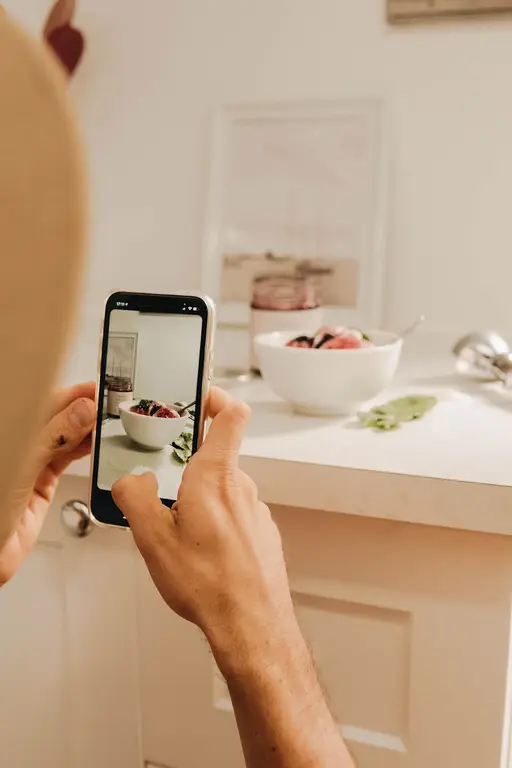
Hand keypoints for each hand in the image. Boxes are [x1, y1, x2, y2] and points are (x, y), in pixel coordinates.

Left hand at [0, 382, 95, 585]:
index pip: (42, 402)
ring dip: (86, 429)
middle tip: (108, 403)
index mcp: (11, 430)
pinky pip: (66, 461)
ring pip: (64, 438)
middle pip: (55, 418)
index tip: (94, 388)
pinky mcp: (41, 485)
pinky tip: (96, 443)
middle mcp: (20, 444)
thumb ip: (54, 437)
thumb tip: (82, 410)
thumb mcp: (22, 463)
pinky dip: (84, 451)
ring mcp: (30, 464)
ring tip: (107, 421)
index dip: (69, 393)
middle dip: (81, 408)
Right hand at [114, 390, 352, 766]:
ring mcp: (257, 512)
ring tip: (179, 534)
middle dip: (188, 468)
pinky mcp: (263, 535)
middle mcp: (242, 488)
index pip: (231, 414)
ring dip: (200, 502)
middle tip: (164, 489)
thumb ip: (135, 498)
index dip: (216, 397)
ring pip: (223, 492)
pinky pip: (235, 517)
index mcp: (215, 477)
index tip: (199, 397)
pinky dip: (217, 525)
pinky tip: (202, 555)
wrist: (252, 626)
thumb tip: (132, 482)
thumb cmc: (210, 585)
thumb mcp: (152, 538)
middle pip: (217, 458)